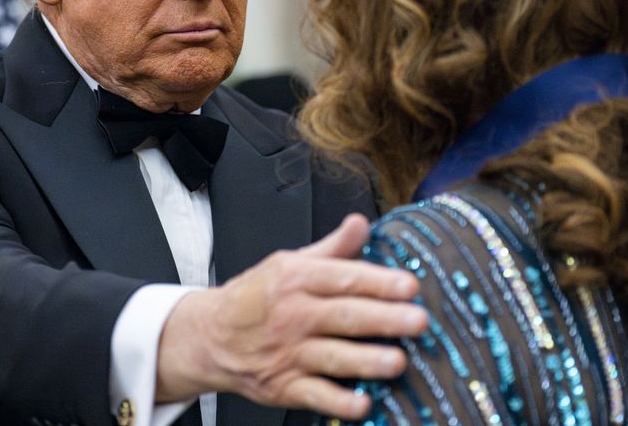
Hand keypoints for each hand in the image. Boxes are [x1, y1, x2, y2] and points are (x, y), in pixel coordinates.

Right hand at [155, 213, 427, 419]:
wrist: (209, 336)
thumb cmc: (256, 297)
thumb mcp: (289, 263)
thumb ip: (332, 248)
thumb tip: (362, 223)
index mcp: (296, 278)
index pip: (343, 277)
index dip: (378, 281)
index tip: (409, 285)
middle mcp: (293, 315)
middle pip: (343, 316)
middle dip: (383, 319)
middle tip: (418, 321)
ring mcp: (288, 353)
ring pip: (332, 357)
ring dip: (366, 361)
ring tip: (397, 362)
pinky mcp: (283, 386)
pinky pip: (315, 395)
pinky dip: (338, 402)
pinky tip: (362, 404)